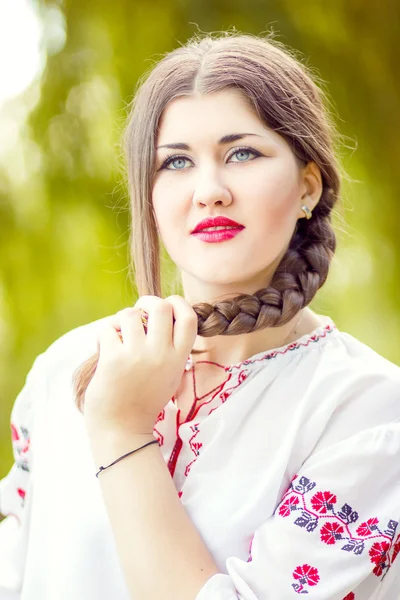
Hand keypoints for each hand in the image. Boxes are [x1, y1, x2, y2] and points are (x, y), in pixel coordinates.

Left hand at [83, 295, 197, 436]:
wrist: (122, 429)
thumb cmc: (144, 400)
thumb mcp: (170, 374)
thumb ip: (170, 347)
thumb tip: (161, 313)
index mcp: (179, 358)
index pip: (188, 317)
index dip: (178, 303)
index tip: (167, 305)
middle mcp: (162, 354)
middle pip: (161, 307)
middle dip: (147, 303)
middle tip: (138, 314)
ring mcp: (138, 355)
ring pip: (130, 314)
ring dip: (121, 321)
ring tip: (118, 336)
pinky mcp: (114, 359)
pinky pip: (107, 328)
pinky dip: (104, 336)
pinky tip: (105, 350)